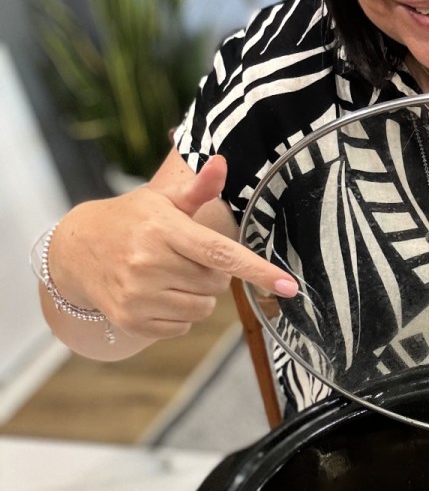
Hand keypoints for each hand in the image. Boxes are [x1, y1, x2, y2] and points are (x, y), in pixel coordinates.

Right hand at [51, 155, 297, 341]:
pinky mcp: (130, 320)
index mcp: (163, 230)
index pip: (221, 253)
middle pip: (216, 285)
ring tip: (171, 275)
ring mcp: (138, 295)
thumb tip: (222, 162)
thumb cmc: (131, 221)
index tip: (288, 285)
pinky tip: (157, 294)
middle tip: (186, 258)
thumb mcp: (162, 201)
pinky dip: (178, 315)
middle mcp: (149, 263)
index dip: (258, 270)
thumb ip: (198, 189)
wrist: (76, 250)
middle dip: (211, 274)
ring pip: (201, 310)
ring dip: (196, 296)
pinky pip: (181, 328)